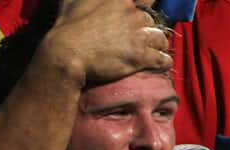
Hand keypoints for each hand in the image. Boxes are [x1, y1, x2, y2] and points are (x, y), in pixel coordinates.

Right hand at [44, 0, 171, 87]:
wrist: (67, 54)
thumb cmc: (66, 28)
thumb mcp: (72, 2)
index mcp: (120, 1)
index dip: (145, 6)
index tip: (141, 14)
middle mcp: (133, 15)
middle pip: (151, 20)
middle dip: (148, 29)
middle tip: (141, 39)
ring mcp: (138, 36)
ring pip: (160, 39)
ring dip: (158, 45)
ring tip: (155, 51)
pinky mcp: (141, 57)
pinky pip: (162, 58)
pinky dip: (163, 61)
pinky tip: (161, 64)